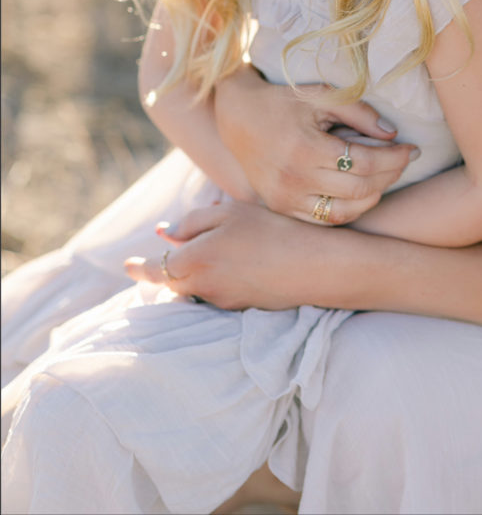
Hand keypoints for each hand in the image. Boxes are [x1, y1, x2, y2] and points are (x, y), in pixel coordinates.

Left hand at [125, 201, 328, 309]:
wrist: (314, 266)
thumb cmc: (271, 230)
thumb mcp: (229, 213)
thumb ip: (191, 222)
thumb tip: (164, 233)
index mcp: (195, 261)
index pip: (156, 269)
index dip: (139, 268)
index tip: (127, 265)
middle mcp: (203, 287)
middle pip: (174, 282)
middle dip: (170, 270)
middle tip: (175, 250)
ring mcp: (223, 302)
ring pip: (197, 287)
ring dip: (198, 271)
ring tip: (225, 245)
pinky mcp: (241, 309)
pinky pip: (218, 293)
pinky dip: (219, 279)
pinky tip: (242, 261)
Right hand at [213, 68, 417, 223]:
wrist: (236, 118)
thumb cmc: (282, 102)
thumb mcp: (319, 95)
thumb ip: (358, 112)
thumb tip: (392, 134)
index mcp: (305, 147)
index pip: (364, 162)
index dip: (394, 158)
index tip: (411, 148)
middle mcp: (294, 177)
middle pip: (360, 188)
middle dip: (390, 175)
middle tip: (403, 161)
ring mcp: (285, 198)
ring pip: (345, 211)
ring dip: (374, 196)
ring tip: (385, 177)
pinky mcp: (281, 208)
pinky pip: (325, 219)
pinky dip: (350, 209)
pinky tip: (361, 192)